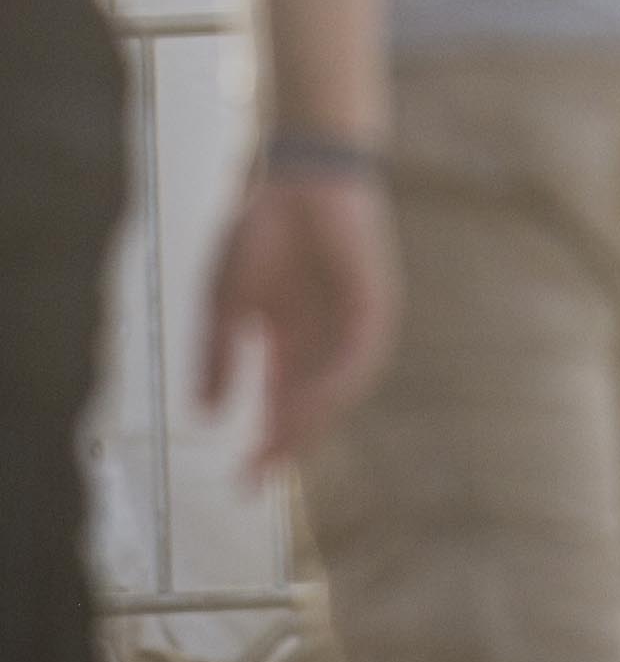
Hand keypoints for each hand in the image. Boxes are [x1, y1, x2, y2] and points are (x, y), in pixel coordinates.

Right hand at [197, 166, 400, 473]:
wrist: (297, 177)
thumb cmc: (260, 232)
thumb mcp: (224, 304)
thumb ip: (216, 356)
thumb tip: (203, 415)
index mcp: (293, 343)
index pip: (284, 405)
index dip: (267, 443)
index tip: (243, 484)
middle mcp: (327, 341)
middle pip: (313, 406)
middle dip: (286, 444)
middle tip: (257, 480)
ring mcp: (353, 325)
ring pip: (337, 389)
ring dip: (309, 420)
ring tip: (277, 449)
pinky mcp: (374, 305)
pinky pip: (358, 356)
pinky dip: (334, 383)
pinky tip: (308, 403)